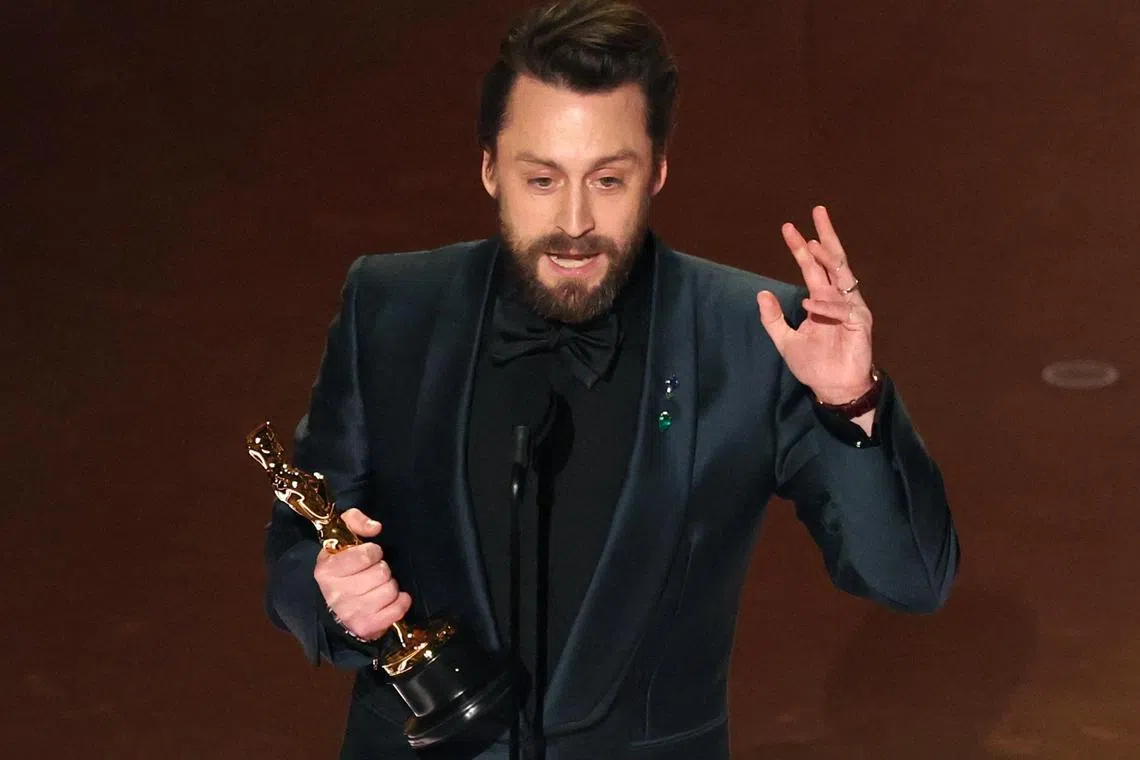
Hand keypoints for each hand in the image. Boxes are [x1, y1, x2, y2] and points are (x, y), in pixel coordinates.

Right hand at [314, 508, 412, 640]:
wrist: (334, 607)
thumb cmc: (343, 568)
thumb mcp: (342, 537)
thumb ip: (354, 520)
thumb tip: (375, 527)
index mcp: (327, 570)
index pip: (365, 554)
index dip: (372, 552)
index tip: (370, 555)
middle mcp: (336, 594)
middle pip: (381, 573)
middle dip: (382, 569)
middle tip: (374, 573)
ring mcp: (350, 613)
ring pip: (390, 590)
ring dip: (390, 586)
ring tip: (378, 586)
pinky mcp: (365, 627)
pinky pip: (396, 610)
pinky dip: (400, 603)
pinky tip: (391, 600)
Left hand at [756, 205, 874, 403]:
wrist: (832, 388)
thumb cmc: (813, 364)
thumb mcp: (785, 340)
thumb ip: (773, 319)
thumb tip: (762, 293)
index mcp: (821, 299)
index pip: (811, 267)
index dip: (800, 248)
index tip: (788, 228)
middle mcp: (837, 298)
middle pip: (833, 260)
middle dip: (825, 235)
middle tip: (817, 211)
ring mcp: (851, 308)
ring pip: (842, 275)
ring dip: (827, 259)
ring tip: (811, 245)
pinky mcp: (860, 323)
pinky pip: (844, 308)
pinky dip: (827, 305)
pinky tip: (811, 304)